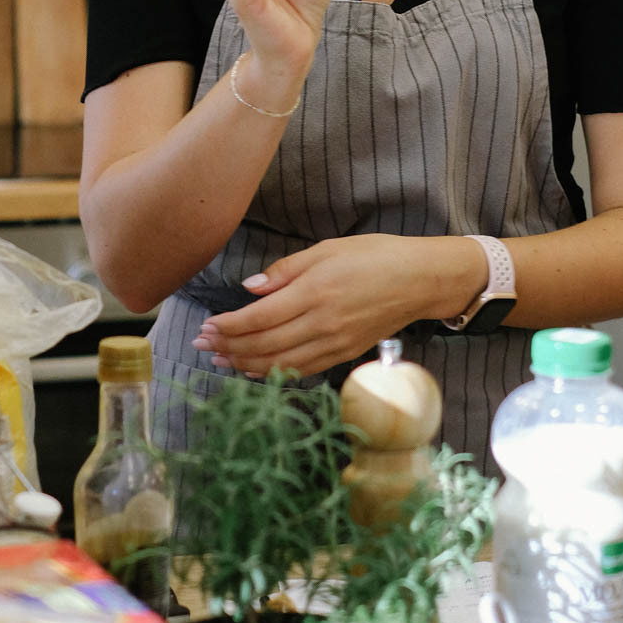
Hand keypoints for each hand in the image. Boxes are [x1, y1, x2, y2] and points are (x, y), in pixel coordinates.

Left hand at [189, 234, 476, 377]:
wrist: (420, 280)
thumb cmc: (375, 256)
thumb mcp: (327, 249)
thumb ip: (286, 270)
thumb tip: (250, 287)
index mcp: (315, 292)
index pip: (259, 318)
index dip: (229, 326)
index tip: (207, 327)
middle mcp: (322, 324)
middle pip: (264, 345)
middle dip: (228, 347)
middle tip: (202, 345)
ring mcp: (334, 344)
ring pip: (280, 364)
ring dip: (245, 364)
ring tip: (220, 360)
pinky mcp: (343, 354)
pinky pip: (302, 370)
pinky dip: (274, 373)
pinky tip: (256, 370)